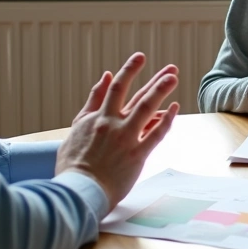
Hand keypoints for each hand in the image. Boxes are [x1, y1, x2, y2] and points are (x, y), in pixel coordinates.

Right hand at [57, 53, 178, 207]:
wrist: (77, 190)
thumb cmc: (73, 164)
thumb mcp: (76, 128)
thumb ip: (91, 102)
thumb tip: (105, 77)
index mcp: (96, 118)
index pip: (115, 88)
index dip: (129, 70)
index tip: (140, 58)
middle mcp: (112, 124)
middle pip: (136, 95)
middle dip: (155, 79)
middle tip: (172, 68)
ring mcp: (125, 138)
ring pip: (146, 108)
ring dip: (161, 90)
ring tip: (174, 77)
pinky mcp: (137, 155)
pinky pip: (156, 134)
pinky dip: (166, 120)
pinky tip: (174, 108)